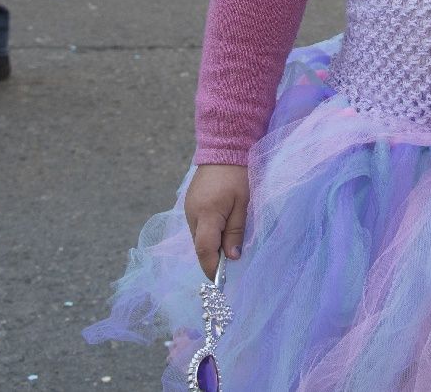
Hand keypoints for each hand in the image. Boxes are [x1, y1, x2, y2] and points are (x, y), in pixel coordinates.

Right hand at [184, 163, 248, 280]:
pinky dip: (207, 235)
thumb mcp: (242, 204)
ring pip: (197, 238)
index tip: (219, 282)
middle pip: (199, 246)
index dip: (211, 268)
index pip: (204, 250)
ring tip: (227, 249)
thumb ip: (235, 231)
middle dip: (212, 259)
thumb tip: (232, 258)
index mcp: (206, 215)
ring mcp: (188, 210)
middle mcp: (192, 215)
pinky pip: (197, 227)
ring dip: (210, 247)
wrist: (223, 149)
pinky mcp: (189, 205)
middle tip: (229, 267)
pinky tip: (220, 232)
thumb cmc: (237, 176)